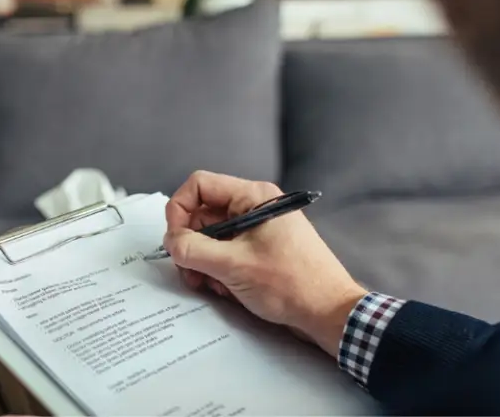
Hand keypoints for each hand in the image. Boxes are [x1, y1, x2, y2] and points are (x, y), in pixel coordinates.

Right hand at [163, 171, 367, 356]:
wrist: (329, 313)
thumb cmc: (292, 284)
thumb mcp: (233, 265)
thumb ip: (193, 250)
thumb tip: (170, 242)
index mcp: (252, 197)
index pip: (199, 185)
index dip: (179, 210)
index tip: (175, 240)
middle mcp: (254, 208)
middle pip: (202, 214)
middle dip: (190, 244)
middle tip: (189, 271)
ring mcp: (257, 230)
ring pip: (211, 237)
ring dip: (202, 262)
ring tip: (209, 285)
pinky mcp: (258, 251)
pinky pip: (225, 253)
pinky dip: (218, 270)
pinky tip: (226, 289)